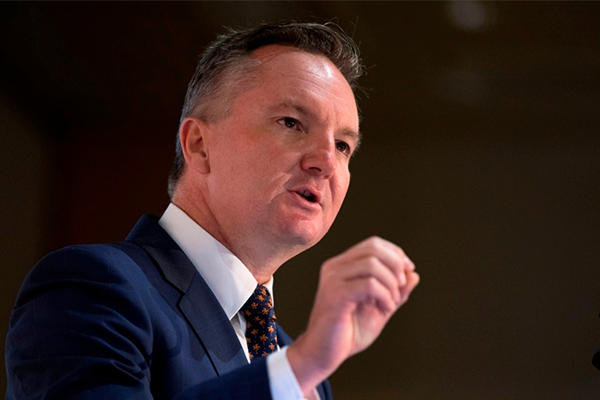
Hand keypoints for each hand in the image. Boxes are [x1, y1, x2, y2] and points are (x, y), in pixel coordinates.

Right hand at [287, 237, 418, 394]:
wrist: (323, 354)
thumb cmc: (348, 332)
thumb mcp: (379, 309)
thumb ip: (396, 292)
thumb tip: (414, 274)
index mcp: (342, 266)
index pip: (373, 244)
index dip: (396, 254)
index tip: (407, 272)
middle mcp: (334, 267)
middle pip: (374, 248)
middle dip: (396, 266)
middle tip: (400, 288)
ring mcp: (333, 279)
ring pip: (372, 264)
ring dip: (391, 284)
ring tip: (390, 303)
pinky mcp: (335, 295)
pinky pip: (368, 284)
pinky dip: (384, 296)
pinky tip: (385, 309)